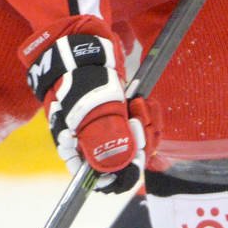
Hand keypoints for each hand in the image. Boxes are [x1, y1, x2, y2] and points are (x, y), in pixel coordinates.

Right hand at [20, 18, 151, 193]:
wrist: (83, 46)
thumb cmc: (80, 75)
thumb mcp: (90, 106)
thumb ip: (103, 138)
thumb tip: (117, 168)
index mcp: (78, 149)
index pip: (101, 180)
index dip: (121, 175)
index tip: (135, 156)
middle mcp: (94, 144)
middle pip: (126, 164)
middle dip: (139, 144)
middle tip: (137, 118)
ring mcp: (110, 130)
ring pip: (139, 147)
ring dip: (147, 127)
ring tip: (139, 105)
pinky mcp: (124, 117)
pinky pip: (145, 129)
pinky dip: (149, 117)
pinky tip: (144, 102)